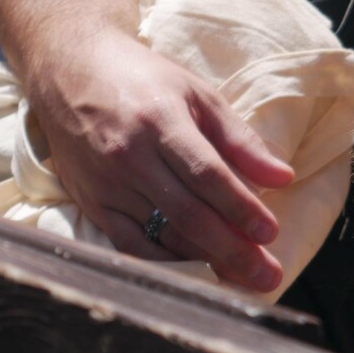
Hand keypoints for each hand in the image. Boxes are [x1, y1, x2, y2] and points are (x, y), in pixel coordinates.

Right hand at [25, 29, 294, 290]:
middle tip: (268, 277)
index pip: (208, 175)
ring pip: (159, 235)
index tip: (272, 234)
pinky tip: (193, 274)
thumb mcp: (198, 94)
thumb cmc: (144, 79)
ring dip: (203, 263)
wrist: (70, 71)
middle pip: (187, 215)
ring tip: (241, 282)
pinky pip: (129, 246)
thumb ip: (240, 139)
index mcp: (161, 122)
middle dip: (231, 250)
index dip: (241, 208)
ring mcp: (106, 185)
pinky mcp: (90, 204)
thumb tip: (283, 177)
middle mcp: (130, 157)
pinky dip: (163, 263)